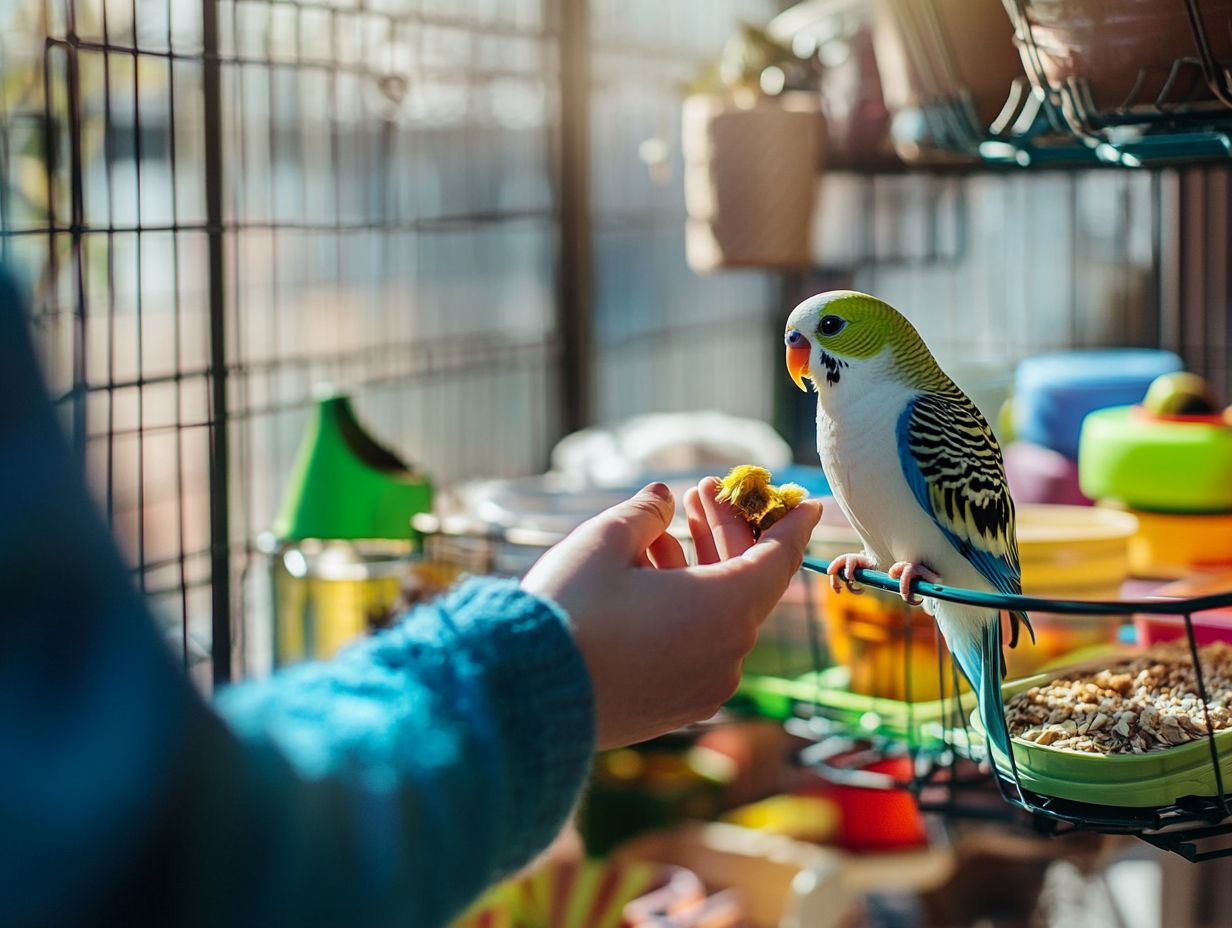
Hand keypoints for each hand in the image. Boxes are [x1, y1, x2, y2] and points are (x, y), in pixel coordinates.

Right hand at [521, 477, 821, 749]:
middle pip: (745, 583)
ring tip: (660, 533)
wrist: (521, 697)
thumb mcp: (604, 540)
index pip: (777, 558)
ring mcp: (703, 687)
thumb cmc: (569, 611)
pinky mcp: (675, 709)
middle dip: (726, 534)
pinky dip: (685, 609)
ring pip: (717, 616)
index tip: (805, 501)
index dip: (792, 524)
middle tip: (701, 494)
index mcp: (725, 609)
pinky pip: (697, 647)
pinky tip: (648, 579)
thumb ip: (644, 512)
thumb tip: (663, 502)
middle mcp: (727, 654)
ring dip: (698, 569)